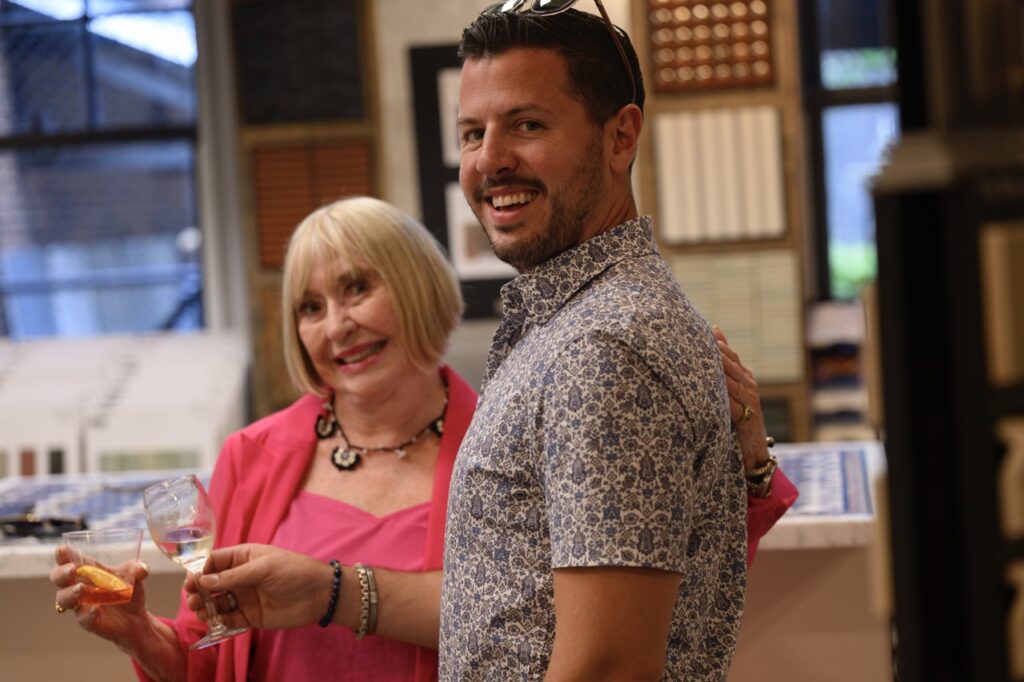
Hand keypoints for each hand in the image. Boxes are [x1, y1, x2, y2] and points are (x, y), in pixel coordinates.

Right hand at [51, 545, 151, 652]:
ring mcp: (81, 605)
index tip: (62, 550)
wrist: (137, 617)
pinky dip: (87, 614)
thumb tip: (142, 568)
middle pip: (58, 579)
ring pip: (63, 599)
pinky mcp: (88, 621)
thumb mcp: (135, 575)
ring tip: (81, 589)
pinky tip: (95, 609)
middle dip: (61, 573)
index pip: (69, 560)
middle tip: (71, 569)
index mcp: (87, 571)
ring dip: (70, 593)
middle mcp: (79, 587)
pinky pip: (82, 619)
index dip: (62, 555)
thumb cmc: (129, 591)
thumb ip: (137, 569)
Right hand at [185, 544, 329, 630]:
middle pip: (211, 584)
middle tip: (192, 599)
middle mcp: (240, 577)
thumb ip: (233, 576)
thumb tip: (203, 580)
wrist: (320, 594)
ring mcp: (245, 597)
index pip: (214, 561)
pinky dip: (219, 622)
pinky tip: (213, 622)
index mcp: (244, 557)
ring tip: (200, 611)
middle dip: (198, 590)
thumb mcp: (264, 568)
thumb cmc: (294, 571)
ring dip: (205, 607)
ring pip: (217, 602)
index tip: (191, 581)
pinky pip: (229, 619)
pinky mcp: (250, 616)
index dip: (200, 570)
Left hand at [713, 325, 770, 470]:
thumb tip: (711, 342)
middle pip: (730, 363)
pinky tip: (710, 388)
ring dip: (717, 369)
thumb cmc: (738, 418)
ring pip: (731, 380)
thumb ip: (721, 372)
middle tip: (695, 338)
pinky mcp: (747, 416)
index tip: (700, 330)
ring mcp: (750, 399)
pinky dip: (721, 395)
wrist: (754, 450)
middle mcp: (749, 384)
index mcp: (744, 376)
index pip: (729, 354)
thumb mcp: (729, 393)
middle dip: (714, 351)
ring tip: (702, 357)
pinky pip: (732, 403)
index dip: (716, 342)